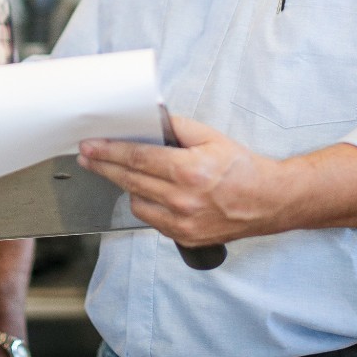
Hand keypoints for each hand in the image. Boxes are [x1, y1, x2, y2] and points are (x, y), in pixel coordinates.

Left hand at [78, 114, 276, 244]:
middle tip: (86, 156)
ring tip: (122, 172)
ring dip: (126, 186)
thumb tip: (149, 120)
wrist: (269, 201)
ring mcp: (182, 222)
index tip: (91, 146)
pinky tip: (147, 192)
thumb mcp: (211, 136)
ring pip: (136, 202)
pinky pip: (151, 219)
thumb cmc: (242, 168)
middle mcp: (183, 199)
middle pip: (130, 180)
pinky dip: (145, 203)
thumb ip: (177, 127)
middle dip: (104, 166)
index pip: (137, 158)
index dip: (109, 151)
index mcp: (189, 171)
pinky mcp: (184, 236)